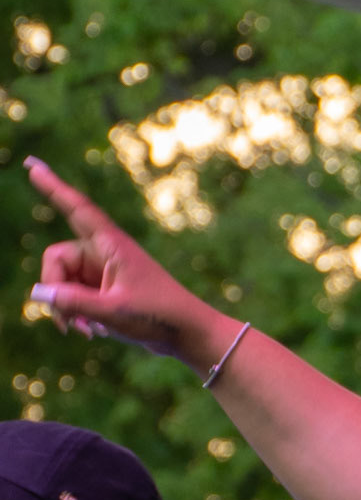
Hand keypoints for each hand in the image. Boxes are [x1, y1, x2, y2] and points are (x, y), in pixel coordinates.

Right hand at [23, 159, 233, 369]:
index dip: (52, 187)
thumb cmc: (159, 317)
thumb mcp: (113, 311)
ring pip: (63, 282)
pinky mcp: (105, 290)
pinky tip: (92, 331)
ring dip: (66, 308)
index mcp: (111, 245)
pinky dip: (77, 313)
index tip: (32, 165)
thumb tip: (39, 293)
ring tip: (83, 331)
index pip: (75, 209)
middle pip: (56, 260)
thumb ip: (73, 302)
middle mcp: (104, 253)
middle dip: (55, 290)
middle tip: (66, 322)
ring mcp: (103, 272)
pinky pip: (75, 296)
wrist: (188, 334)